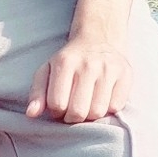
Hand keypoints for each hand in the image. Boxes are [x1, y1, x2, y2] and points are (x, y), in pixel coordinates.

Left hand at [26, 0, 136, 124]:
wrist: (99, 39)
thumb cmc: (69, 61)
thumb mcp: (47, 71)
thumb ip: (37, 93)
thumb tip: (31, 114)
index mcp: (65, 62)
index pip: (57, 104)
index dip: (56, 112)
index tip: (59, 106)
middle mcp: (88, 64)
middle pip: (78, 112)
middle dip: (73, 118)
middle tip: (73, 109)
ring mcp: (109, 69)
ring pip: (98, 112)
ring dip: (90, 115)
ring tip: (87, 104)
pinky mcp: (126, 75)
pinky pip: (115, 107)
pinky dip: (108, 108)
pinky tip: (102, 98)